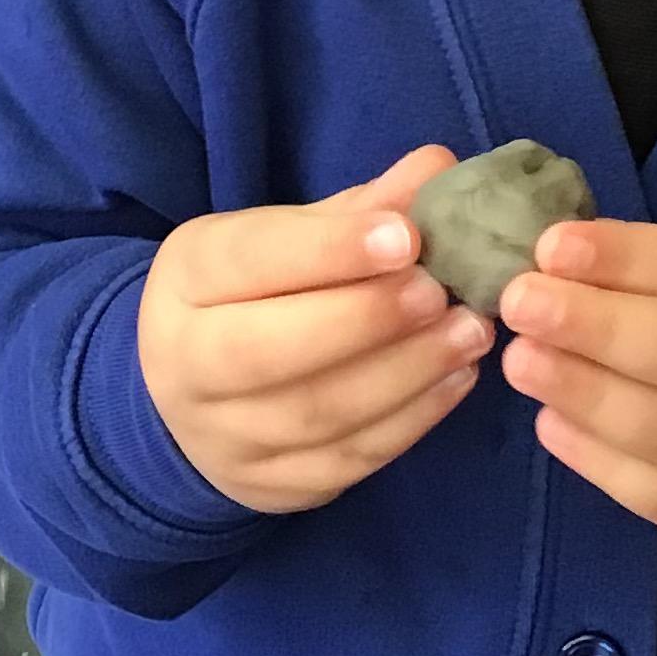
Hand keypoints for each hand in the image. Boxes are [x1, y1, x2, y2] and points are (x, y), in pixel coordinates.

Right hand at [141, 146, 490, 513]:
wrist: (191, 400)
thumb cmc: (254, 297)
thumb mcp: (285, 238)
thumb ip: (360, 208)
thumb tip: (439, 168)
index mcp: (187, 278)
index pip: (249, 261)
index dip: (330, 250)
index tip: (406, 235)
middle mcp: (186, 363)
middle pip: (269, 350)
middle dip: (367, 320)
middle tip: (441, 293)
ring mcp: (226, 437)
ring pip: (318, 413)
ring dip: (406, 373)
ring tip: (470, 333)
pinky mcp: (271, 487)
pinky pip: (347, 459)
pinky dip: (411, 420)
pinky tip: (455, 379)